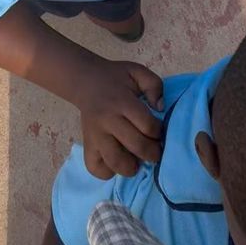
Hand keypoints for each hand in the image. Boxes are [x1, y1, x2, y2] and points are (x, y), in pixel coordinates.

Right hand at [80, 60, 162, 178]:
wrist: (84, 80)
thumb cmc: (115, 78)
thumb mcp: (137, 72)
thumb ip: (154, 85)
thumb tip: (161, 108)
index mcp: (121, 101)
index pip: (147, 126)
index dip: (158, 131)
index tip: (158, 130)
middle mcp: (107, 120)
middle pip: (137, 146)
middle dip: (153, 153)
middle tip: (155, 150)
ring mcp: (95, 135)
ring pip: (116, 162)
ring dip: (132, 167)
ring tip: (136, 160)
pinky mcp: (87, 145)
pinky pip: (96, 168)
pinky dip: (109, 172)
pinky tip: (117, 161)